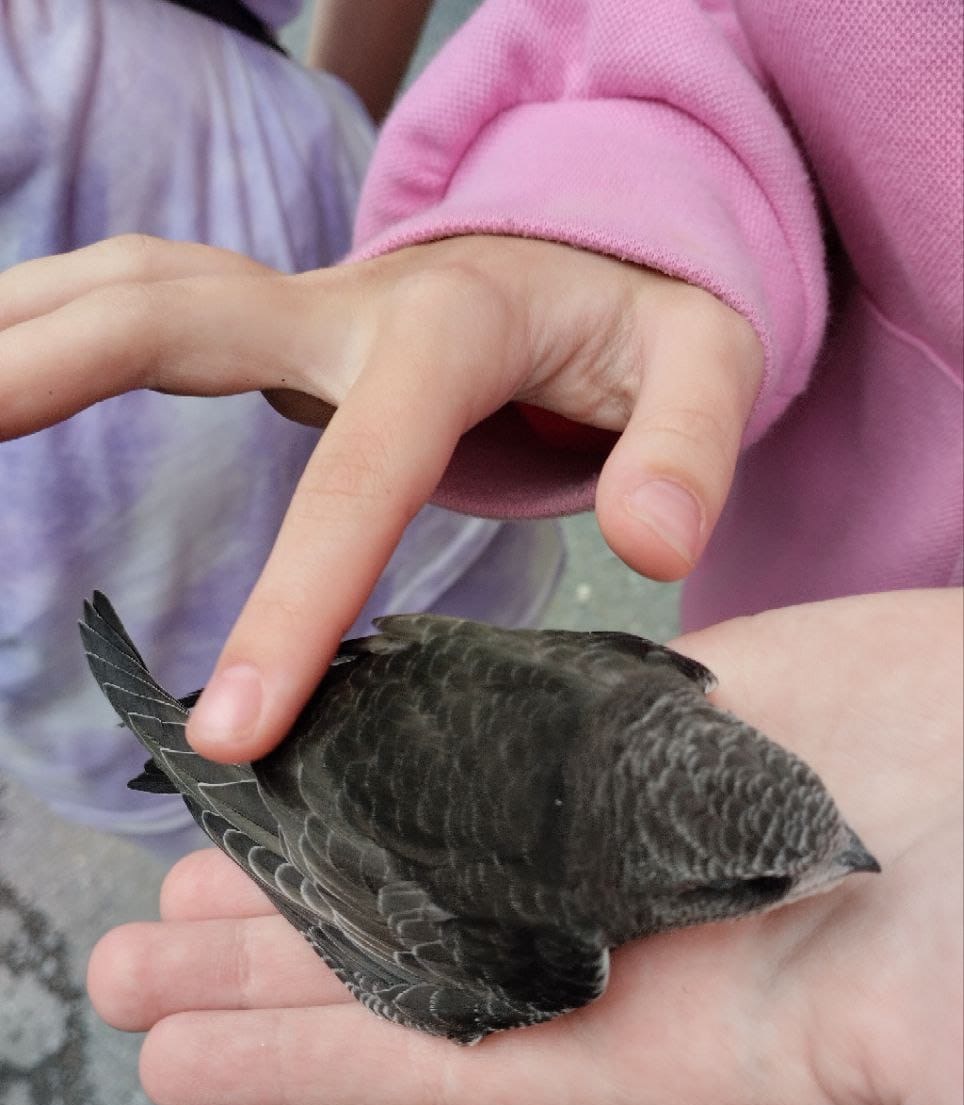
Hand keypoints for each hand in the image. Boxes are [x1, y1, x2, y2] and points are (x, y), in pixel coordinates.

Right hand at [0, 233, 760, 759]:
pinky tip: (6, 368)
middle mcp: (351, 302)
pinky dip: (53, 329)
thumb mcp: (708, 365)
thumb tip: (651, 546)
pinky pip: (142, 310)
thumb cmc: (641, 326)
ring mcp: (298, 305)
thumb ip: (688, 449)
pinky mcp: (271, 323)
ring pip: (135, 291)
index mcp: (451, 333)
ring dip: (23, 330)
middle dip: (46, 372)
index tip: (231, 735)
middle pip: (174, 313)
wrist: (595, 256)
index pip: (357, 477)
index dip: (291, 606)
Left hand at [87, 589, 962, 1104]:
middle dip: (272, 957)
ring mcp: (662, 803)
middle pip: (424, 940)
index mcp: (705, 1026)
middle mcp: (656, 919)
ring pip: (452, 821)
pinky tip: (341, 723)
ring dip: (329, 836)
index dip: (315, 1059)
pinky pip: (522, 707)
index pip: (463, 1050)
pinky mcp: (684, 702)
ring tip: (195, 852)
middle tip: (128, 965)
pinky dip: (427, 714)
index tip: (183, 1057)